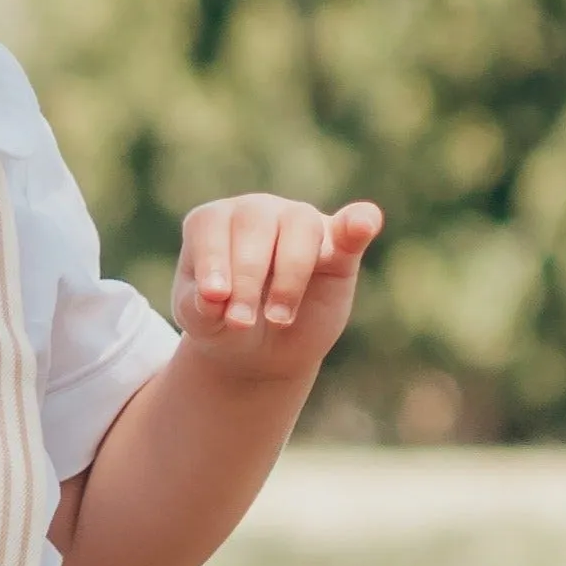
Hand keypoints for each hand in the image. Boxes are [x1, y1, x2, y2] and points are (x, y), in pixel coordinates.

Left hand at [173, 195, 384, 380]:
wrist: (259, 353)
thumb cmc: (222, 326)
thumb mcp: (201, 323)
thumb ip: (200, 308)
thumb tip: (214, 296)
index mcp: (213, 223)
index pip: (212, 225)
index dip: (212, 260)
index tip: (214, 298)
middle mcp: (256, 212)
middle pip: (255, 223)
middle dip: (248, 276)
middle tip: (241, 322)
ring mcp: (298, 223)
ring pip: (300, 225)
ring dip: (289, 274)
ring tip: (278, 318)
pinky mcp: (338, 247)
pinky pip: (353, 225)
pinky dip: (360, 222)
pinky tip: (365, 225)